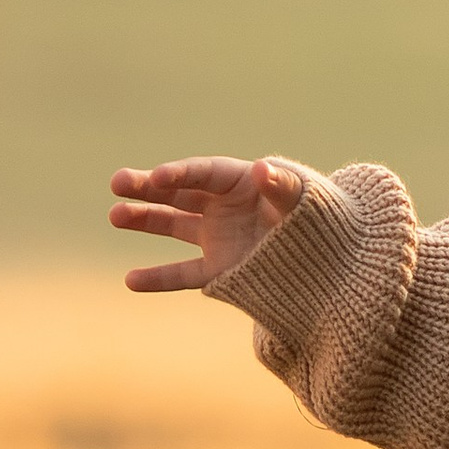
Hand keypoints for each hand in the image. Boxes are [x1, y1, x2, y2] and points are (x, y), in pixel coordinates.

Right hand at [109, 156, 305, 294]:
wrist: (334, 258)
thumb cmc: (321, 218)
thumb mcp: (305, 201)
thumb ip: (283, 186)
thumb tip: (262, 168)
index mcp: (242, 182)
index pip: (204, 173)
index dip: (180, 173)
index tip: (156, 177)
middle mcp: (223, 206)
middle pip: (179, 193)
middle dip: (149, 187)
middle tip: (117, 183)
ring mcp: (218, 237)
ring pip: (174, 226)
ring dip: (144, 220)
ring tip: (114, 216)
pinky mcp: (219, 268)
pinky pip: (183, 273)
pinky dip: (159, 278)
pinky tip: (130, 281)